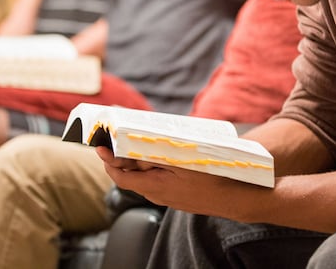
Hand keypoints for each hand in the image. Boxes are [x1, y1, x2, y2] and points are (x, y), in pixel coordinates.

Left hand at [95, 146, 256, 218]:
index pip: (120, 177)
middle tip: (118, 137)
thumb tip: (133, 150)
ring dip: (140, 161)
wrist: (235, 198)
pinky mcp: (175, 196)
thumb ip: (155, 156)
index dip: (107, 162)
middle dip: (123, 156)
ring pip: (145, 177)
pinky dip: (154, 167)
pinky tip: (162, 154)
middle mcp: (157, 195)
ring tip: (142, 141)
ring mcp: (167, 197)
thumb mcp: (182, 161)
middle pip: (131, 175)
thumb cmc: (211, 177)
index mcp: (155, 186)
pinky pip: (157, 180)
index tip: (99, 147)